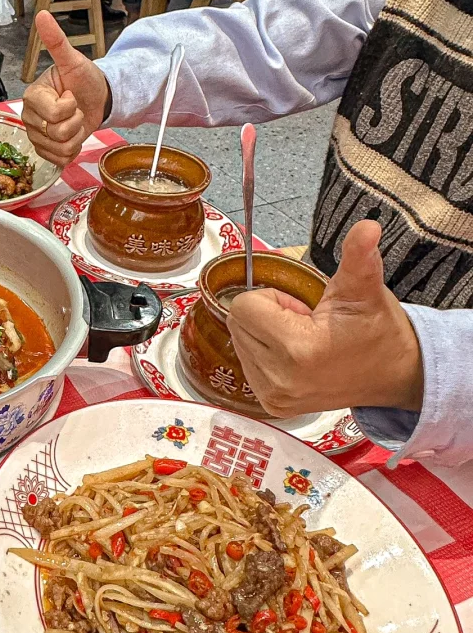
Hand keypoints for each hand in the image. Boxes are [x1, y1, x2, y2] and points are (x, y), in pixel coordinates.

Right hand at [20, 11, 112, 165]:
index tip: (71, 95)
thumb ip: (56, 41)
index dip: (70, 107)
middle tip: (75, 109)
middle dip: (75, 122)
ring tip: (75, 122)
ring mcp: (37, 136)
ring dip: (76, 137)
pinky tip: (73, 136)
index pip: (53, 114)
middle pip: (56, 134)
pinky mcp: (46, 151)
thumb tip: (42, 15)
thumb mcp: (73, 60)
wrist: (96, 99)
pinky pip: (60, 160)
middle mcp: (29, 117)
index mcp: (32, 97)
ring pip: (60, 149)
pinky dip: (73, 150)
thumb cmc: (84, 80)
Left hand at [227, 220, 423, 417]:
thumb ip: (357, 257)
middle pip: (237, 324)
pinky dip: (264, 354)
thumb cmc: (377, 330)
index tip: (302, 308)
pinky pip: (246, 365)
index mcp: (298, 348)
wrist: (396, 375)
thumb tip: (367, 227)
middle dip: (266, 315)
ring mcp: (275, 395)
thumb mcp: (366, 290)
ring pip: (239, 343)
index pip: (244, 306)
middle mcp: (279, 377)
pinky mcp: (273, 405)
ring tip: (303, 340)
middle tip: (304, 322)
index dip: (273, 298)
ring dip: (264, 334)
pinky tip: (296, 357)